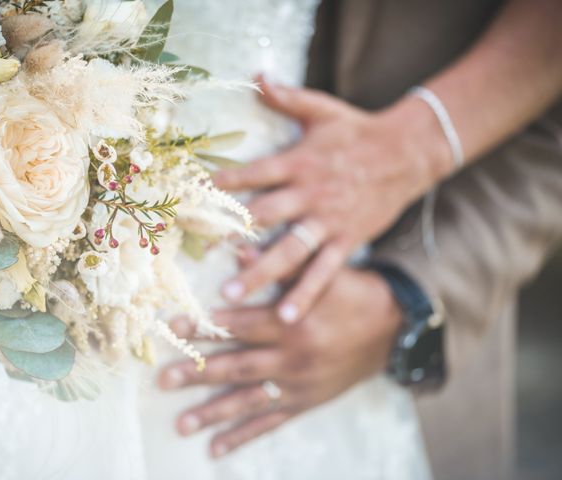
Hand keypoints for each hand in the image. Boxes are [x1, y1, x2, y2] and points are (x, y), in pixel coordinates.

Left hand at [158, 268, 401, 457]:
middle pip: (236, 365)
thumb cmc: (351, 295)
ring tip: (180, 424)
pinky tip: (217, 447)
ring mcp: (297, 385)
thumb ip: (278, 267)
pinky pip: (269, 422)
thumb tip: (239, 247)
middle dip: (197, 372)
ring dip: (212, 412)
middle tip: (164, 379)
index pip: (238, 326)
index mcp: (290, 323)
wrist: (391, 329)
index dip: (204, 327)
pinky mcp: (305, 402)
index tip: (173, 328)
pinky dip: (242, 435)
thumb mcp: (319, 276)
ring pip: (247, 400)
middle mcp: (291, 357)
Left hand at [216, 77, 449, 322]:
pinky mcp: (347, 239)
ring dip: (259, 272)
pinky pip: (324, 271)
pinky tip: (287, 316)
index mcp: (299, 162)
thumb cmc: (358, 131)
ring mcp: (328, 220)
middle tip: (199, 255)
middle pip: (265, 217)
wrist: (407, 153)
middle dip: (231, 234)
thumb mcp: (323, 109)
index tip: (194, 195)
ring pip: (289, 250)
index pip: (255, 173)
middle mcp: (309, 194)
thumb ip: (288, 96)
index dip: (224, 183)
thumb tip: (258, 75)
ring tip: (230, 296)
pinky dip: (306, 293)